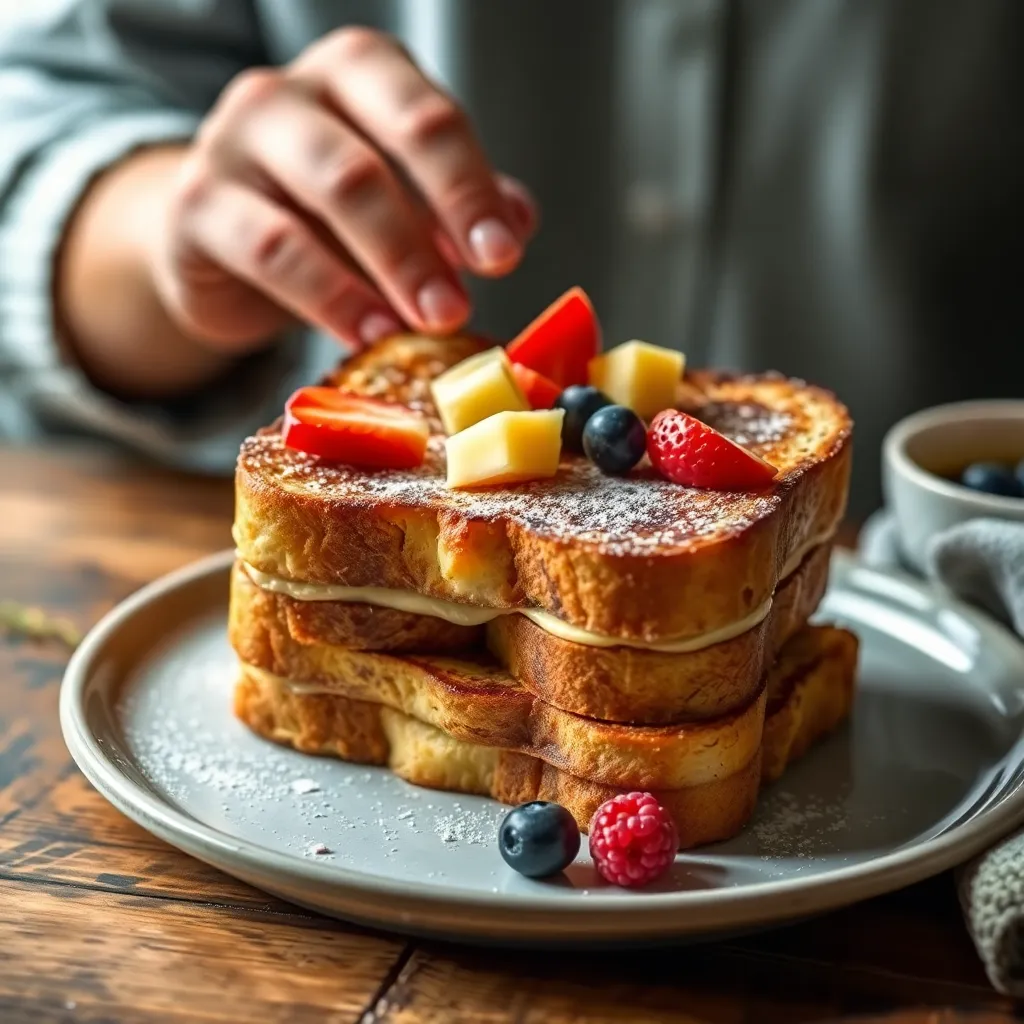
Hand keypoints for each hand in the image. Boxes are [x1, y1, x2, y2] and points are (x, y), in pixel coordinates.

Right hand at [148, 27, 535, 353]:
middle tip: (459, 306)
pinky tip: (368, 333)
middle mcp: (289, 94)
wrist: (219, 242)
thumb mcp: (400, 203)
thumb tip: (518, 224)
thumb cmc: (322, 215)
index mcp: (356, 75)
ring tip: (427, 324)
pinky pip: (271, 249)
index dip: (469, 189)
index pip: (425, 118)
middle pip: (371, 158)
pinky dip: (330, 297)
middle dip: (427, 239)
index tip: (502, 256)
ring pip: (323, 196)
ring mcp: (233, 143)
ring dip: (388, 267)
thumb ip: (456, 207)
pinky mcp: (197, 206)